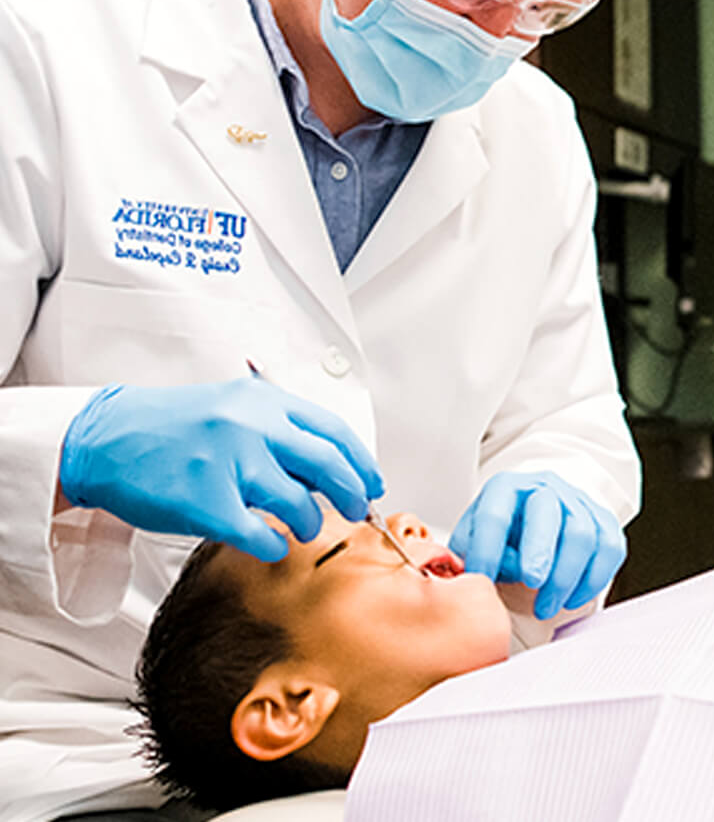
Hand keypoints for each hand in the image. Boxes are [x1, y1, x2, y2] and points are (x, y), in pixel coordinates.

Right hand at [59, 378, 383, 560]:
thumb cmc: (172, 428)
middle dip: (353, 494)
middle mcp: (252, 427)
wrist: (106, 438)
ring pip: (299, 503)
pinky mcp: (206, 502)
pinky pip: (260, 535)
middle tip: (357, 511)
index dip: (362, 463)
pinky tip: (269, 544)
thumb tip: (330, 468)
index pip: (334, 431)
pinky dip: (272, 545)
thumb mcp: (234, 408)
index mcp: (264, 402)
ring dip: (309, 522)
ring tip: (301, 526)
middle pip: (328, 465)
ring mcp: (229, 463)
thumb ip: (280, 430)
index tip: (372, 483)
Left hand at [449, 470, 625, 619]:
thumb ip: (469, 555)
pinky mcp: (604, 522)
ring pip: (582, 534)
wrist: (537, 516)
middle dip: (541, 550)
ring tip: (545, 607)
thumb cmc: (502, 534)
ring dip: (564, 577)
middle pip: (548, 512)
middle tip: (532, 583)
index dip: (488, 548)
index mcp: (506, 488)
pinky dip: (592, 581)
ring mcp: (578, 503)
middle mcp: (545, 489)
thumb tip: (470, 579)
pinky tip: (571, 600)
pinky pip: (609, 549)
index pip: (495, 514)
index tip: (482, 579)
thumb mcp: (474, 537)